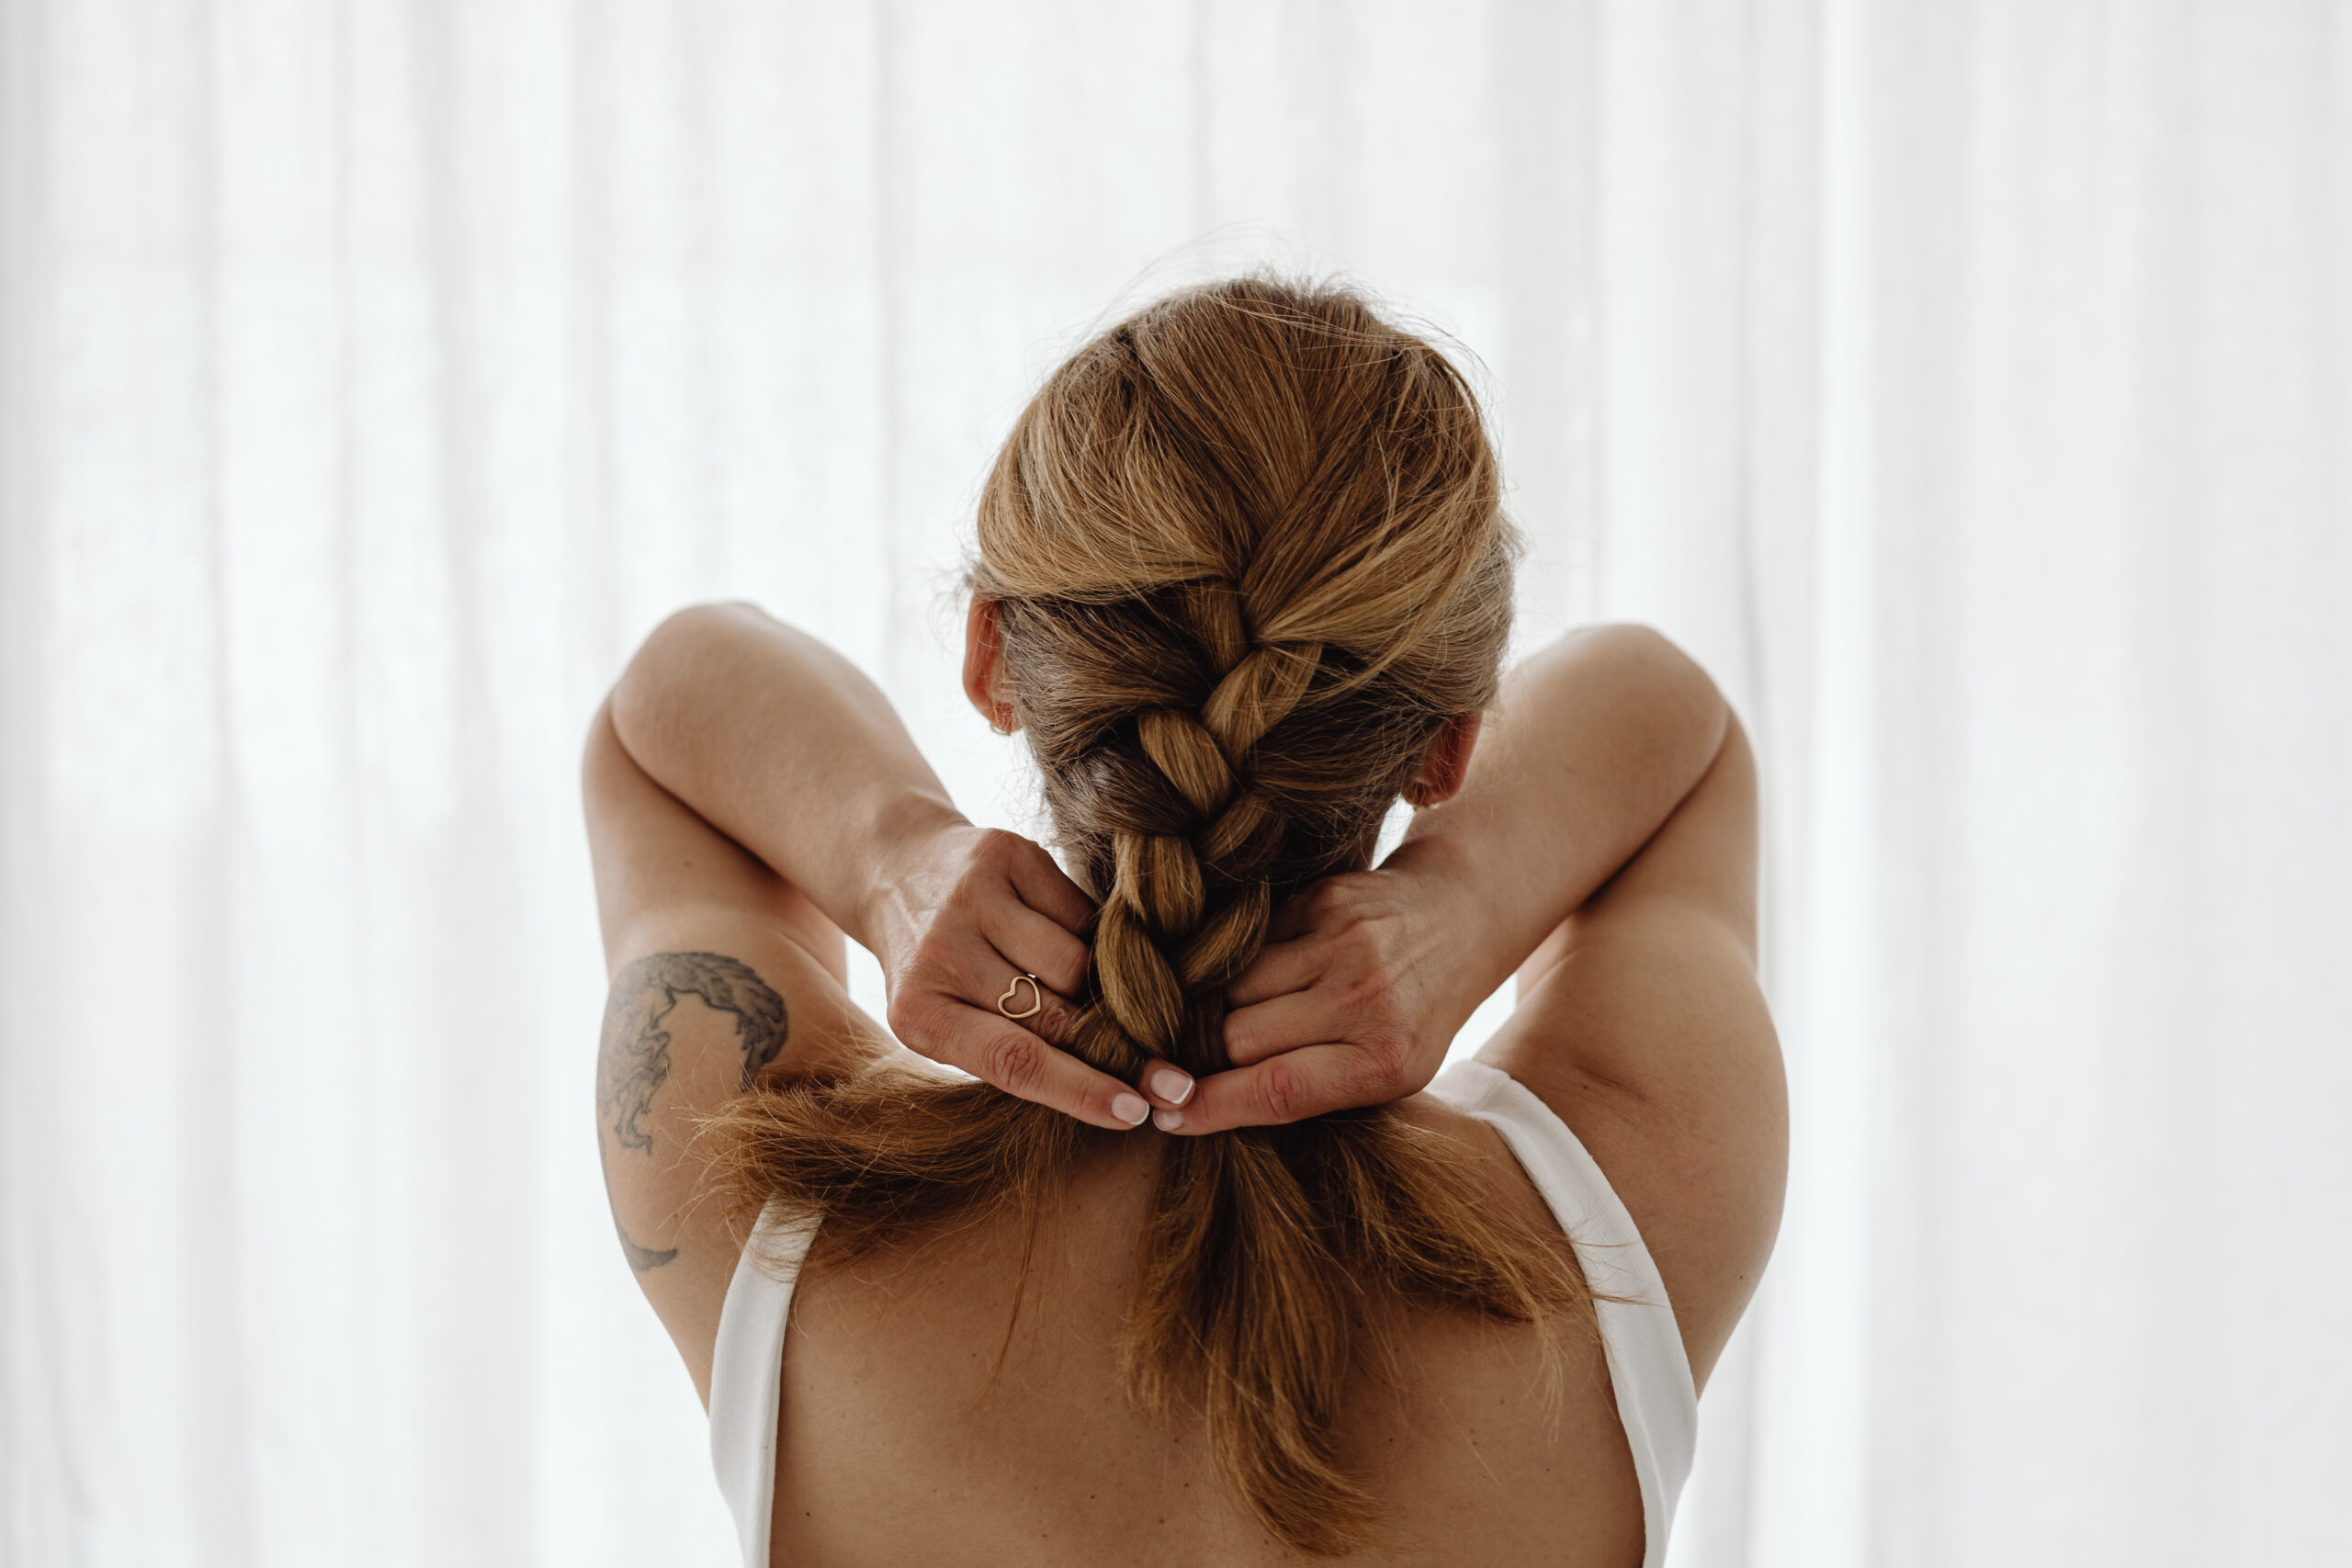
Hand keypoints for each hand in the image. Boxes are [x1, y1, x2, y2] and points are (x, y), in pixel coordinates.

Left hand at [864, 820, 1193, 1129]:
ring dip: (1089, 981)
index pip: (1015, 1060)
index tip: (1135, 1110)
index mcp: (920, 1014)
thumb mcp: (950, 1025)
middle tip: (1136, 1053)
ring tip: (1064, 979)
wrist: (896, 870)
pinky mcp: (1003, 854)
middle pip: (1056, 1014)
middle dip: (1104, 1041)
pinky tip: (1056, 931)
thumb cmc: (937, 971)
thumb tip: (1117, 1092)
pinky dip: (1084, 932)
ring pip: (1077, 962)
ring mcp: (971, 898)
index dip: (1081, 1089)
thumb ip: (1014, 1055)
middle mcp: (939, 953)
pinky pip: (1080, 911)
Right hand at [1155, 865, 1492, 1134]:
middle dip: (1211, 1054)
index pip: (1276, 1090)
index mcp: (1385, 1060)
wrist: (1459, 917)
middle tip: (1203, 1057)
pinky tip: (1268, 967)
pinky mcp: (1320, 900)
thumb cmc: (1416, 1013)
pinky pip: (1246, 942)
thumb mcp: (1388, 1073)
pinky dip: (1243, 962)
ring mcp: (1341, 943)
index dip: (1210, 1106)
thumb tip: (1203, 1107)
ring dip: (1222, 1004)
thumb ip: (1311, 1090)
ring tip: (1246, 1009)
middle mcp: (1364, 1000)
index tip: (1166, 1116)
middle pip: (1237, 1037)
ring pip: (1231, 987)